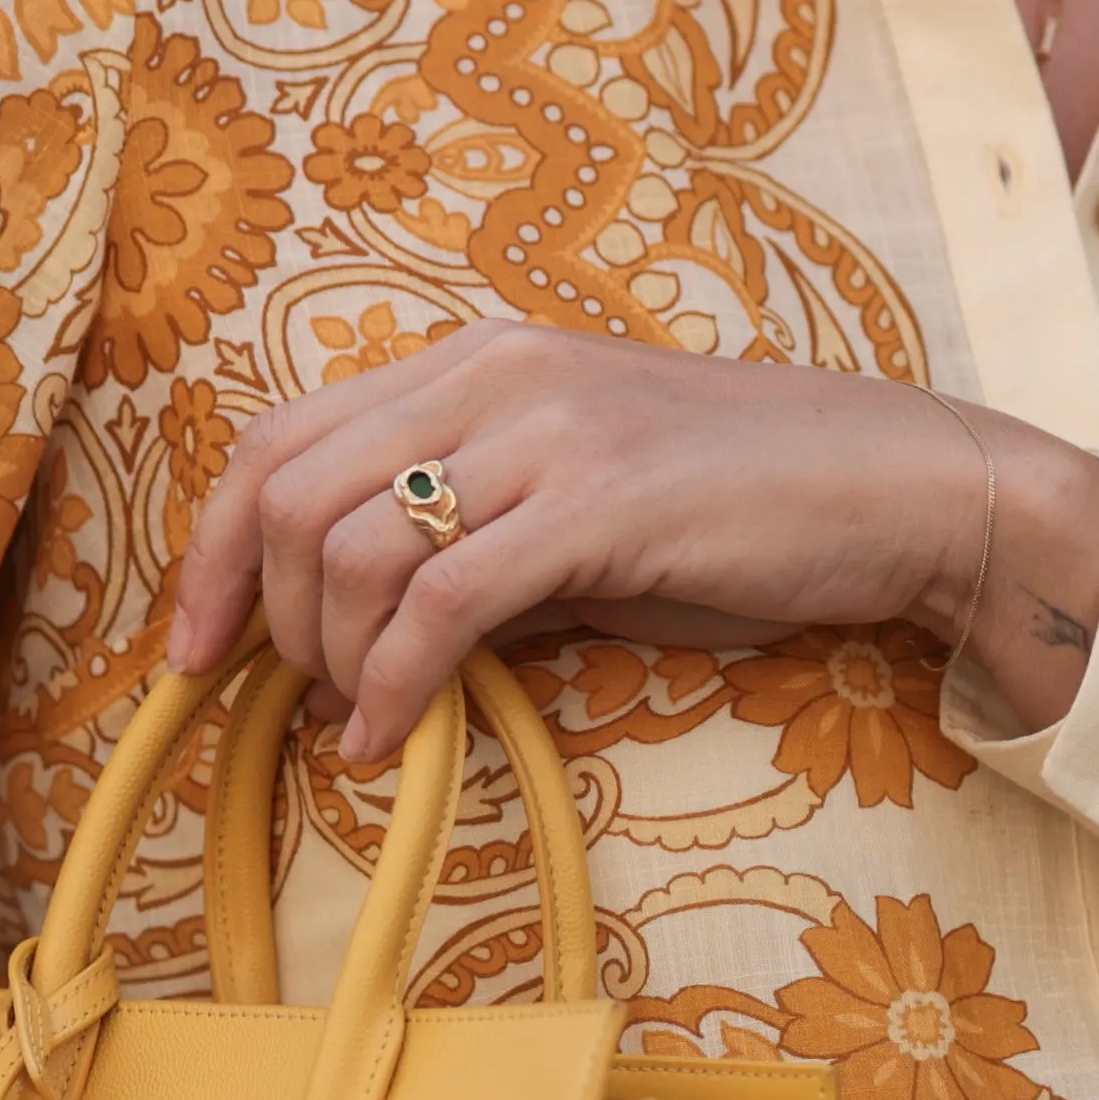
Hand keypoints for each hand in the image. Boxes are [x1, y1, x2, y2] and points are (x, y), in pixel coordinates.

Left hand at [166, 324, 1098, 756]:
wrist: (901, 491)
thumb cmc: (749, 509)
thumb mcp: (583, 511)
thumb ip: (474, 547)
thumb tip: (362, 642)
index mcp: (480, 361)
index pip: (280, 434)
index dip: (216, 550)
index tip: (196, 649)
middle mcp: (497, 375)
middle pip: (290, 486)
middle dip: (264, 614)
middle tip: (290, 697)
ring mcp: (548, 434)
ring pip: (352, 542)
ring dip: (328, 655)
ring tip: (359, 718)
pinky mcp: (599, 505)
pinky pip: (441, 600)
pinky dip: (392, 685)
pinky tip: (394, 738)